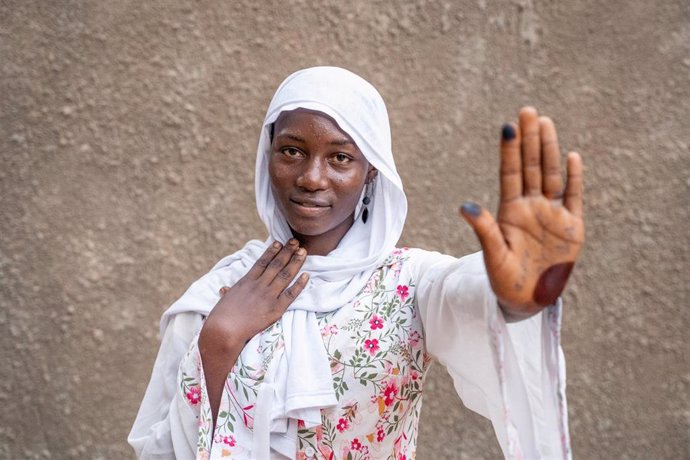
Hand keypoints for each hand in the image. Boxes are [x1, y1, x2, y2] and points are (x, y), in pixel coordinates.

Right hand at [198, 239, 308, 424]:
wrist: (224, 330)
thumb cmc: (221, 317)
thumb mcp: (224, 300)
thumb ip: (228, 293)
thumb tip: (224, 289)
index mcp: (246, 281)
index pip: (262, 262)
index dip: (272, 252)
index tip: (279, 242)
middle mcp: (259, 285)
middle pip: (276, 265)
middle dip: (287, 252)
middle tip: (295, 241)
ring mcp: (268, 296)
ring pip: (285, 275)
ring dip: (295, 262)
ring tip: (303, 251)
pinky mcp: (275, 309)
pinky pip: (291, 294)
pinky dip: (299, 284)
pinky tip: (306, 275)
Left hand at [460, 107, 583, 317]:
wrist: (527, 300)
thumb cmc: (504, 279)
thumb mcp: (493, 255)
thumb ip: (485, 229)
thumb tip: (465, 206)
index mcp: (510, 211)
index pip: (509, 173)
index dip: (509, 150)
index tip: (508, 126)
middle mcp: (531, 206)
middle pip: (530, 167)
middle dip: (529, 140)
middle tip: (527, 111)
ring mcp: (552, 214)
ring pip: (550, 175)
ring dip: (549, 150)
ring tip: (546, 123)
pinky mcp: (572, 226)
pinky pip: (574, 197)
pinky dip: (574, 178)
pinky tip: (572, 157)